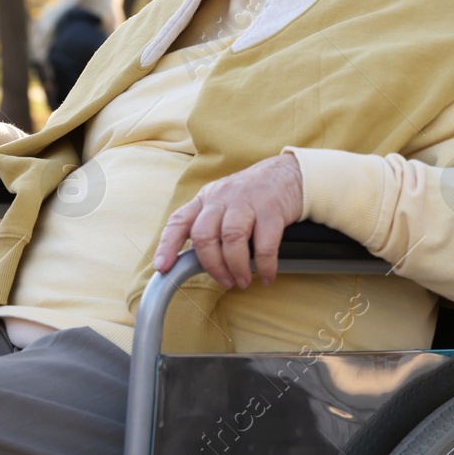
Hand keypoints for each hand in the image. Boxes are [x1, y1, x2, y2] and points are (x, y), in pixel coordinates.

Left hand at [153, 153, 304, 288]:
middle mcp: (222, 197)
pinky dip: (264, 265)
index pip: (179, 220)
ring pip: (232, 238)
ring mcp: (247, 201)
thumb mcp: (224, 202)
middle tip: (225, 281)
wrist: (290, 173)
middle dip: (212, 265)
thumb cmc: (253, 194)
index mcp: (206, 198)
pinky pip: (264, 243)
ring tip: (243, 280)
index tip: (162, 266)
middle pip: (205, 234)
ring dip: (237, 267)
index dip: (168, 244)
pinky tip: (266, 275)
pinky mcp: (272, 209)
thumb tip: (194, 260)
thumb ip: (209, 226)